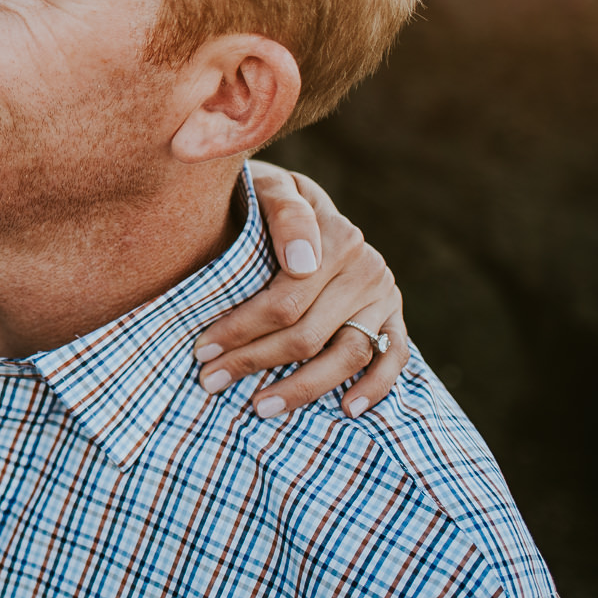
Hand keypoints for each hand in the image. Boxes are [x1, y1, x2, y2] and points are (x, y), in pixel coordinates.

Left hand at [193, 162, 406, 419]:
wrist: (293, 196)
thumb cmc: (265, 198)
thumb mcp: (267, 187)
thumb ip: (284, 212)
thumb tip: (302, 263)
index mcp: (336, 236)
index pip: (284, 301)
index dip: (240, 329)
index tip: (202, 350)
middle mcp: (366, 267)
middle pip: (308, 333)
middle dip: (255, 361)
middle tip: (210, 380)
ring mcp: (383, 294)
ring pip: (348, 354)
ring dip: (303, 387)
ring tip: (260, 408)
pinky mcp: (394, 315)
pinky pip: (395, 358)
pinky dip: (375, 387)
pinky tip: (345, 410)